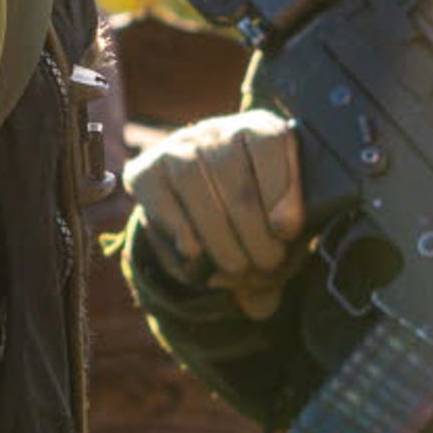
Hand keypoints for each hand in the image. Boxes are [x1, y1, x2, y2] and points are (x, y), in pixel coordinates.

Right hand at [127, 109, 308, 317]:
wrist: (203, 212)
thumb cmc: (254, 222)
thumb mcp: (276, 231)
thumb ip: (279, 258)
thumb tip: (261, 303)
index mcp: (259, 130)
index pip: (268, 141)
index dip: (281, 186)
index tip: (287, 231)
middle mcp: (216, 130)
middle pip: (229, 166)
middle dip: (250, 225)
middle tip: (265, 265)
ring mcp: (177, 147)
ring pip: (191, 177)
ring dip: (216, 231)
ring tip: (236, 268)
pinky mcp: (145, 171)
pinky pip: (158, 194)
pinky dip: (179, 227)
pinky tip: (197, 253)